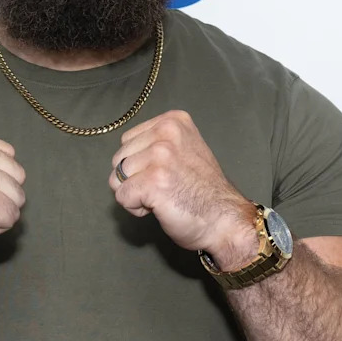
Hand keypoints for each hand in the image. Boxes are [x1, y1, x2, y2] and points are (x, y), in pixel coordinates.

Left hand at [109, 110, 259, 266]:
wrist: (224, 219)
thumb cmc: (204, 191)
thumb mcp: (185, 150)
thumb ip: (157, 145)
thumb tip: (124, 157)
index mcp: (173, 121)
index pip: (128, 140)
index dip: (140, 163)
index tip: (165, 173)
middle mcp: (166, 132)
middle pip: (119, 158)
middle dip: (133, 178)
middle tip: (164, 188)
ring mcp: (160, 156)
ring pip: (117, 178)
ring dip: (134, 194)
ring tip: (162, 197)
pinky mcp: (152, 181)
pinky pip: (122, 196)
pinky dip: (135, 208)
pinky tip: (158, 207)